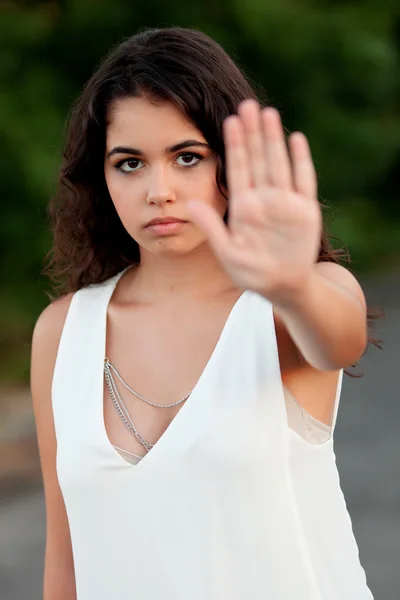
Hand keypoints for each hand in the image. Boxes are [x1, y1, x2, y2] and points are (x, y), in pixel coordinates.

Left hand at [187, 99, 322, 305]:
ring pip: (278, 162)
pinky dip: (300, 160)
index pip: (237, 169)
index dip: (234, 145)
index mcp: (243, 207)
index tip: (229, 120)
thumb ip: (211, 227)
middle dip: (252, 133)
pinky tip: (295, 138)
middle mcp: (264, 199)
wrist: (284, 287)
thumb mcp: (228, 252)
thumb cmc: (253, 273)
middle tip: (247, 103)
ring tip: (267, 112)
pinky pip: (303, 180)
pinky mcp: (305, 210)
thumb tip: (187, 205)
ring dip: (273, 139)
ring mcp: (285, 202)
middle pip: (257, 159)